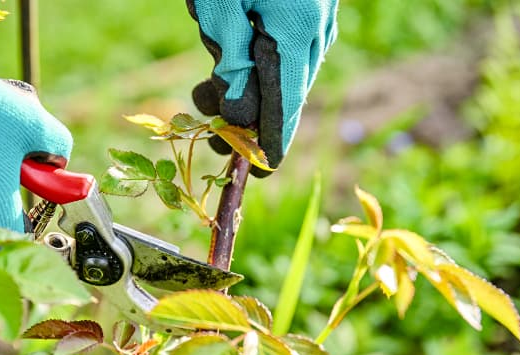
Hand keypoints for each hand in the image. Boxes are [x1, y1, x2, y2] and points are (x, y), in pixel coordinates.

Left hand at [187, 0, 337, 174]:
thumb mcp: (221, 8)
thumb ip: (232, 62)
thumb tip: (240, 119)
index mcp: (296, 32)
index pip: (286, 104)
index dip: (272, 142)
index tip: (261, 173)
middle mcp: (315, 30)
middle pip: (285, 93)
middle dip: (247, 119)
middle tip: (212, 135)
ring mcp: (316, 17)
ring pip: (284, 72)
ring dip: (246, 88)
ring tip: (203, 92)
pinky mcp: (308, 6)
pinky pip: (286, 48)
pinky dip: (255, 62)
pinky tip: (224, 53)